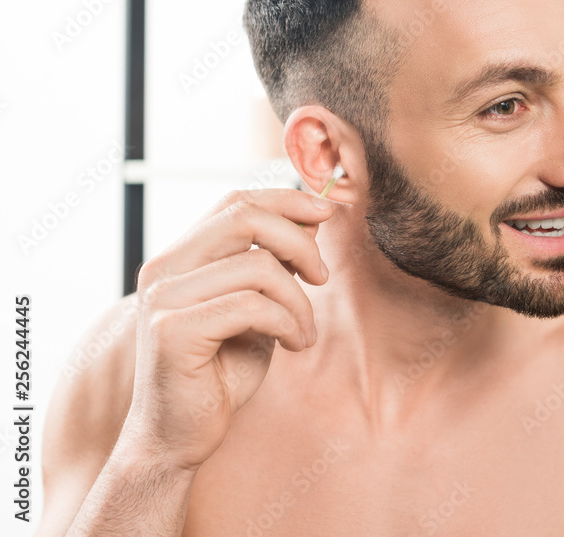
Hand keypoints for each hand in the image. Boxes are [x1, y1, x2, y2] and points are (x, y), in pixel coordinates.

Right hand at [120, 188, 333, 473]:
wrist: (178, 437)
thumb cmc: (219, 372)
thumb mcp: (257, 308)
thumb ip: (273, 265)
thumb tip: (310, 219)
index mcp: (180, 257)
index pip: (235, 202)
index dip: (286, 200)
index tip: (326, 213)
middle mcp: (164, 269)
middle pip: (244, 217)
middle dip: (299, 242)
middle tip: (322, 278)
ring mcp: (164, 298)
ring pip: (258, 266)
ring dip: (298, 301)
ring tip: (305, 332)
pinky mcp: (173, 330)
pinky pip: (252, 306)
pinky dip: (287, 323)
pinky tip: (295, 345)